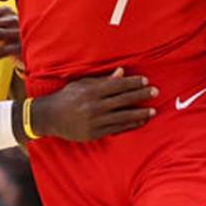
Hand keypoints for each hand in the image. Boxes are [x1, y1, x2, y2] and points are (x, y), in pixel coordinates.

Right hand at [31, 68, 157, 140]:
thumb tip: (122, 72)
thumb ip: (103, 79)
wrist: (50, 117)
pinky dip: (130, 125)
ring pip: (123, 116)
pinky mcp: (95, 133)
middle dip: (141, 95)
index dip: (133, 83)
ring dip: (140, 113)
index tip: (145, 80)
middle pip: (123, 99)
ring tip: (153, 111)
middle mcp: (94, 105)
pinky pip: (117, 129)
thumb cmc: (68, 97)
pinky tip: (140, 121)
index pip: (118, 85)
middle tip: (155, 92)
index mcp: (91, 91)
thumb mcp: (83, 84)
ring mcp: (95, 120)